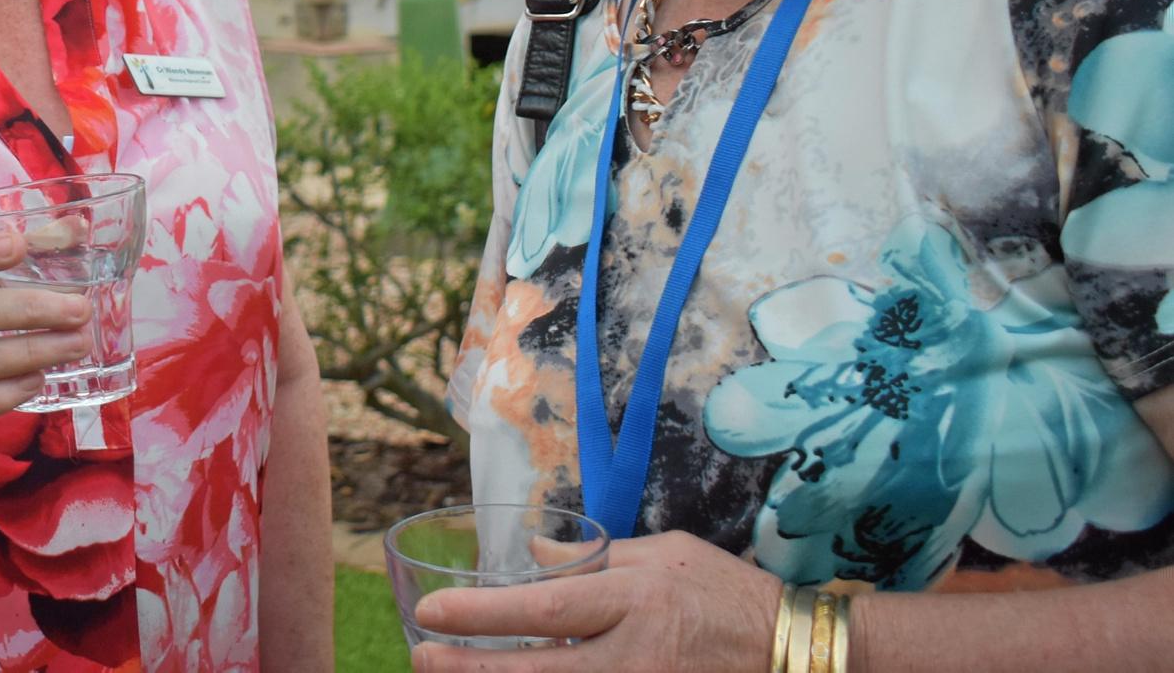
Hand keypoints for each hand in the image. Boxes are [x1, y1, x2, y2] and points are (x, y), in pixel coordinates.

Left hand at [411, 532, 783, 671]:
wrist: (793, 655)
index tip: (431, 611)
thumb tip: (533, 552)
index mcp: (633, 601)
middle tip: (420, 657)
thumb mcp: (662, 554)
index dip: (481, 613)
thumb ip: (593, 556)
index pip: (542, 610)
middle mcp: (633, 657)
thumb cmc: (725, 593)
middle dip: (470, 670)